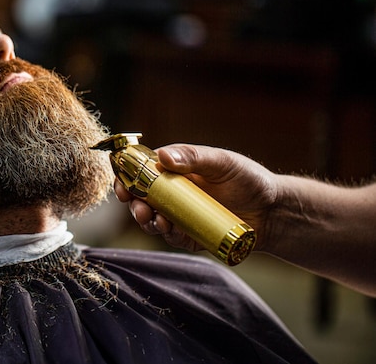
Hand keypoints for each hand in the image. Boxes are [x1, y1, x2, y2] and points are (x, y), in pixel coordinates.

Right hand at [114, 144, 278, 252]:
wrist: (273, 210)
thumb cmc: (248, 179)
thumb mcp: (221, 162)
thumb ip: (193, 157)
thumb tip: (161, 156)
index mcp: (176, 172)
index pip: (143, 173)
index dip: (127, 177)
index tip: (120, 182)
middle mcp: (174, 195)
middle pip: (142, 199)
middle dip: (132, 203)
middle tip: (133, 203)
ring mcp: (181, 216)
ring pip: (153, 220)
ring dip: (146, 220)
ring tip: (151, 217)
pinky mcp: (191, 236)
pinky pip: (173, 238)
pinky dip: (167, 234)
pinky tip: (168, 228)